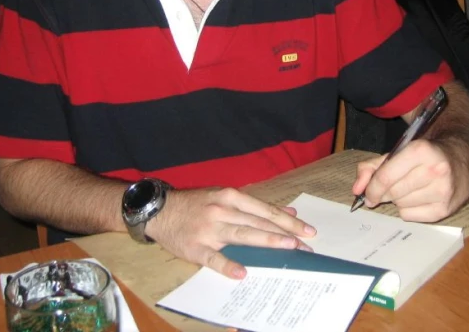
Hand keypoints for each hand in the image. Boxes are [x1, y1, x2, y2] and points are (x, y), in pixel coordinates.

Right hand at [147, 187, 315, 278]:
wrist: (160, 210)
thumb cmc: (196, 204)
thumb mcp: (224, 197)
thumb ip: (255, 206)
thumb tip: (287, 212)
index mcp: (230, 197)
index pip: (264, 210)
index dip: (287, 221)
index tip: (308, 231)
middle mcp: (222, 210)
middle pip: (258, 223)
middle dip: (284, 235)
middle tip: (305, 247)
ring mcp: (209, 229)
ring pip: (242, 236)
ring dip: (266, 242)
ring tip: (287, 249)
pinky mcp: (195, 247)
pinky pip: (214, 258)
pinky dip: (228, 265)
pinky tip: (242, 273)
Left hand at [352, 139, 468, 221]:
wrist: (460, 157)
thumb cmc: (424, 155)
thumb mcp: (397, 152)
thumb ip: (371, 167)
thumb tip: (356, 189)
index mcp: (420, 151)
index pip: (386, 177)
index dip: (371, 188)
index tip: (366, 194)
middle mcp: (435, 171)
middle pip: (393, 192)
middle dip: (383, 194)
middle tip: (385, 190)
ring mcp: (443, 191)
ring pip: (401, 205)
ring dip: (397, 200)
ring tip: (406, 189)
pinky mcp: (447, 209)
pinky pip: (412, 217)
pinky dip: (407, 210)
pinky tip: (416, 198)